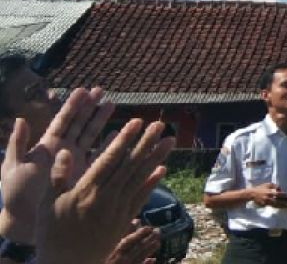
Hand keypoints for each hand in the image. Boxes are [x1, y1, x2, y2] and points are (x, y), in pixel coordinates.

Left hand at [0, 87, 111, 242]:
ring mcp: (75, 161)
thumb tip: (21, 119)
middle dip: (90, 107)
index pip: (62, 120)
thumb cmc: (15, 194)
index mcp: (47, 146)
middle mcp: (63, 150)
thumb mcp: (12, 168)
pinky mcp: (83, 174)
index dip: (72, 105)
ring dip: (101, 120)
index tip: (82, 90)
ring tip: (111, 103)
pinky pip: (99, 155)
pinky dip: (108, 144)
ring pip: (91, 135)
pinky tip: (117, 133)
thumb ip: (17, 144)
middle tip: (101, 90)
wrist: (24, 220)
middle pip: (79, 123)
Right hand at [36, 118, 174, 263]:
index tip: (136, 122)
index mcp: (86, 191)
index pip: (110, 159)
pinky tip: (162, 169)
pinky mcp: (124, 221)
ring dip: (156, 158)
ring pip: (140, 178)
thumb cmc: (51, 234)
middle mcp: (106, 198)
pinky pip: (141, 197)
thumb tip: (65, 151)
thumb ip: (57, 177)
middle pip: (130, 165)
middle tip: (160, 124)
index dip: (124, 140)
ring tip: (169, 140)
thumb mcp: (46, 205)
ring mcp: (118, 210)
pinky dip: (152, 182)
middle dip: (146, 143)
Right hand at [246, 182, 285, 206]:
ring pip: (275, 205)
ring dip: (281, 206)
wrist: (252, 194)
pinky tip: (281, 208)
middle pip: (278, 201)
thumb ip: (274, 185)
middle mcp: (269, 197)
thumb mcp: (267, 184)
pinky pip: (272, 206)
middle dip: (284, 203)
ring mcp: (267, 202)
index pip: (278, 194)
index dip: (284, 195)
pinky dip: (276, 207)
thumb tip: (280, 189)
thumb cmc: (261, 188)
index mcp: (270, 192)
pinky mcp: (265, 205)